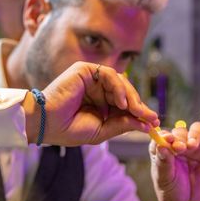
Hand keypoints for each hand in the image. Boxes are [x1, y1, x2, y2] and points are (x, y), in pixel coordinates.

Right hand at [24, 62, 158, 145]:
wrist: (47, 124)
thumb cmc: (68, 130)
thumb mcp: (102, 130)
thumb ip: (122, 125)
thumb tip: (146, 124)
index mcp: (99, 103)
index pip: (124, 105)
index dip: (139, 112)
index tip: (153, 122)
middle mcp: (96, 89)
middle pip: (125, 92)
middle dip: (139, 105)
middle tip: (150, 117)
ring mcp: (91, 78)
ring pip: (121, 82)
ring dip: (131, 97)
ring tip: (136, 111)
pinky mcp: (85, 70)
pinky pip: (110, 74)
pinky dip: (119, 87)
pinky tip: (122, 102)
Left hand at [150, 113, 199, 200]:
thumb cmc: (172, 191)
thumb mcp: (164, 178)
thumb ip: (163, 162)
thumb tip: (162, 145)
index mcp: (164, 149)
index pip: (163, 136)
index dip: (165, 136)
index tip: (167, 140)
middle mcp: (180, 146)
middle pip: (181, 131)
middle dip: (180, 138)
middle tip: (180, 149)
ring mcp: (197, 148)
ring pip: (197, 131)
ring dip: (194, 135)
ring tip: (191, 146)